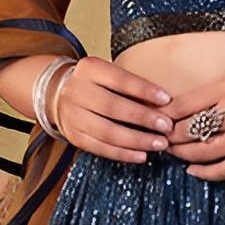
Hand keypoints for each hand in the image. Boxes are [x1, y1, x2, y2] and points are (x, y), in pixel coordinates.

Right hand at [52, 55, 175, 161]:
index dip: (144, 90)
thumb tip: (163, 102)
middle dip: (144, 118)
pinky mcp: (74, 136)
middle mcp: (78, 91)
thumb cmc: (95, 82)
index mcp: (90, 69)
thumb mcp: (108, 73)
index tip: (166, 100)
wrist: (57, 93)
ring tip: (160, 144)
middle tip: (167, 126)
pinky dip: (123, 154)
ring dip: (137, 140)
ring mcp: (73, 116)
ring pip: (107, 132)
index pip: (120, 80)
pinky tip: (142, 155)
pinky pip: (100, 148)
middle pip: (113, 107)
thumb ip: (131, 84)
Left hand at [160, 68, 224, 180]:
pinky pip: (222, 170)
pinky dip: (203, 173)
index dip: (163, 116)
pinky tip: (193, 170)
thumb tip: (179, 109)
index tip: (154, 120)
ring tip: (173, 153)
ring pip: (199, 152)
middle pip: (185, 130)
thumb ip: (213, 94)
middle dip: (167, 137)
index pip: (181, 105)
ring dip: (181, 155)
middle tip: (158, 140)